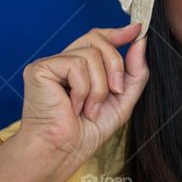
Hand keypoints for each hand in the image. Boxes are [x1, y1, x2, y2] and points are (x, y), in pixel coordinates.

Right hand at [18, 23, 148, 163]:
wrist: (65, 151)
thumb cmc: (88, 131)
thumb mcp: (123, 99)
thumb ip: (134, 71)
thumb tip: (140, 40)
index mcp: (80, 67)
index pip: (97, 38)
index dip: (117, 33)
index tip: (137, 30)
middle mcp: (63, 61)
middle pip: (97, 39)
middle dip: (115, 65)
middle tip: (116, 91)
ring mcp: (50, 64)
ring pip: (91, 55)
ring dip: (99, 87)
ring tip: (89, 109)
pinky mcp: (40, 69)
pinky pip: (75, 65)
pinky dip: (83, 90)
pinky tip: (73, 107)